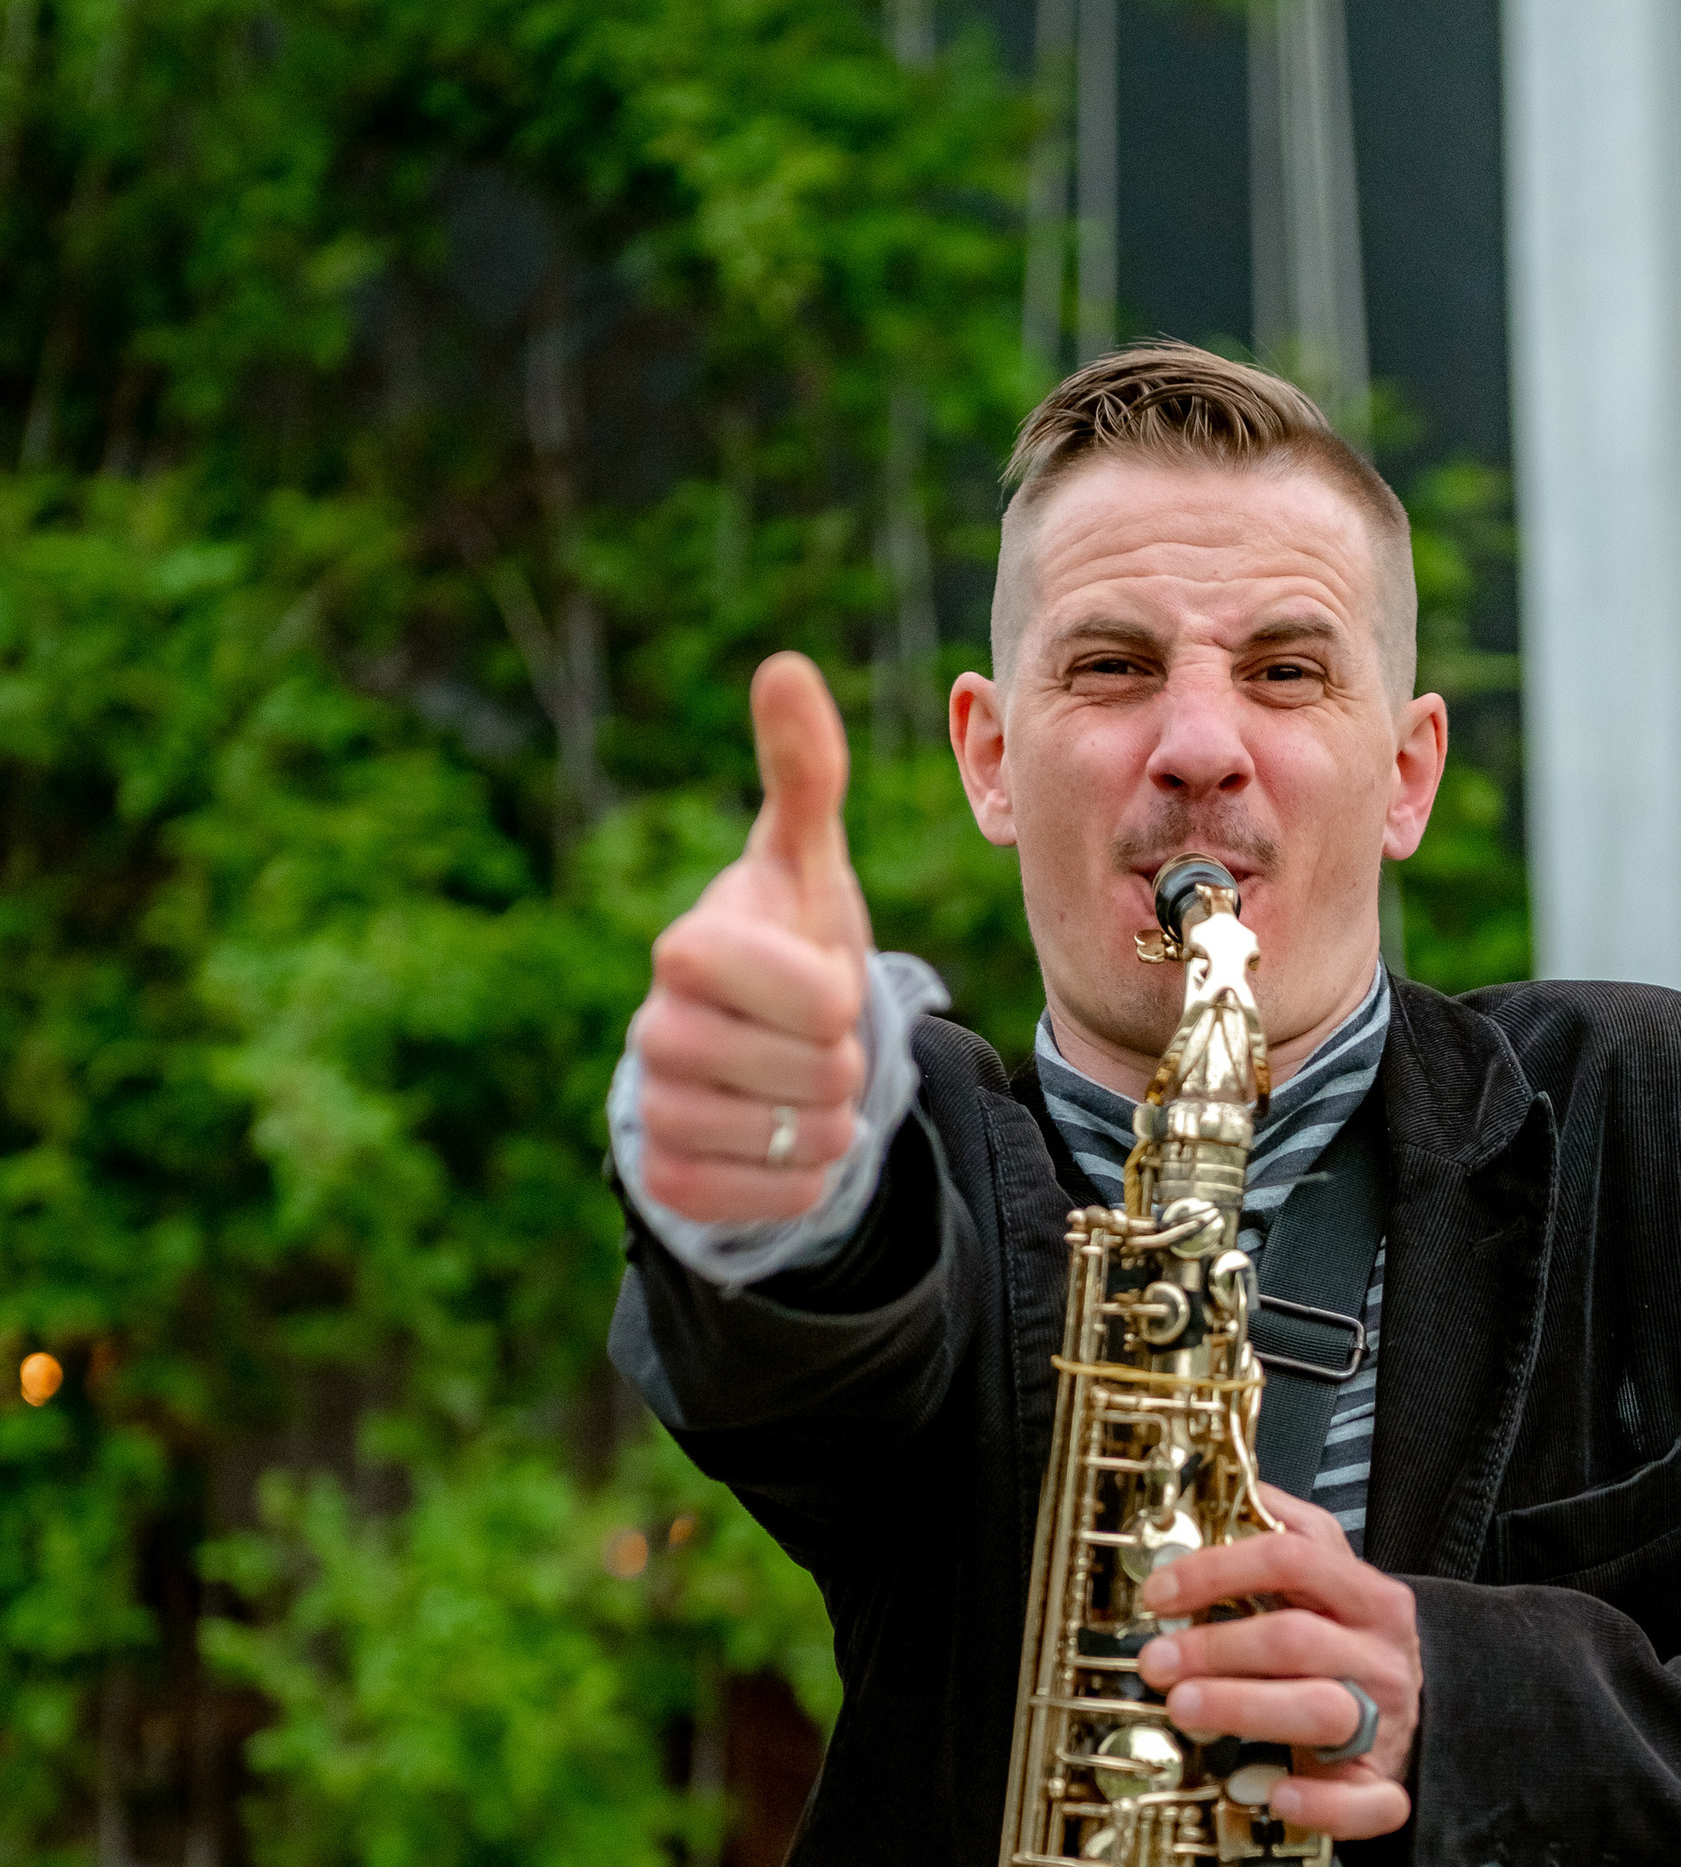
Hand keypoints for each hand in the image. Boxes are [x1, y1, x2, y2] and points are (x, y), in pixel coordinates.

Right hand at [629, 654, 872, 1221]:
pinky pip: (778, 1201)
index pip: (813, 994)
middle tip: (814, 1041)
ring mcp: (653, 1112)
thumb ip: (804, 772)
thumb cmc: (787, 944)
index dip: (838, 994)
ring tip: (797, 1085)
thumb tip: (784, 665)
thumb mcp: (808, 866)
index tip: (818, 980)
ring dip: (829, 1121)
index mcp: (687, 948)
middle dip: (843, 1062)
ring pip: (803, 1140)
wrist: (746, 1054)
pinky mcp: (665, 1183)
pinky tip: (779, 1140)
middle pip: (821, 1072)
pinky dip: (804, 1180)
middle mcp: (652, 1031)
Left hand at [1135, 1486, 1420, 1842]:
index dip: (1218, 1569)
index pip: (1293, 1558)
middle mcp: (1378, 1655)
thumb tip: (1235, 1486)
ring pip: (1321, 1710)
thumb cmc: (1350, 1652)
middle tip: (1156, 1661)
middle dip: (1215, 1646)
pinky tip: (1274, 1795)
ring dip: (1244, 1707)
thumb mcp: (1332, 1585)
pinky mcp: (1383, 1783)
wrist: (1414, 1720)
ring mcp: (1386, 1720)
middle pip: (1295, 1638)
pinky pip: (1363, 1801)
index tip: (1161, 1591)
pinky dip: (1318, 1802)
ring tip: (1184, 1708)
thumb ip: (1292, 1538)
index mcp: (1365, 1597)